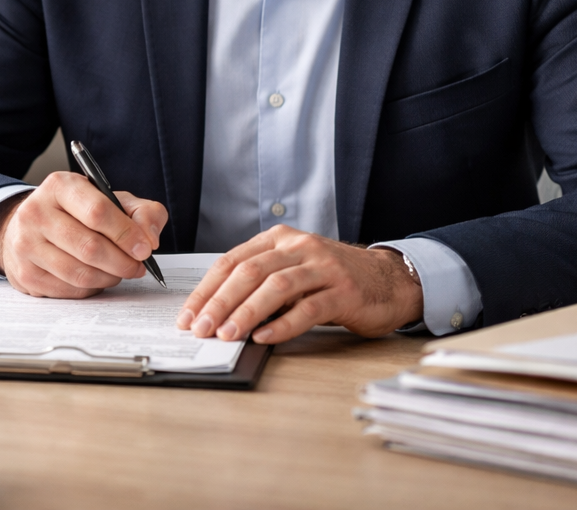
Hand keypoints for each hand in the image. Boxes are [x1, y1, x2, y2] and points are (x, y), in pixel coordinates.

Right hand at [0, 171, 168, 297]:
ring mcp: (26, 244)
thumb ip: (141, 212)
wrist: (31, 226)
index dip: (126, 234)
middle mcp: (36, 212)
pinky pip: (69, 289)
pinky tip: (97, 277)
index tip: (145, 248)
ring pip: (80, 273)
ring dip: (109, 277)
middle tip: (137, 266)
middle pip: (90, 247)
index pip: (97, 211)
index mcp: (60, 186)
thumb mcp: (110, 200)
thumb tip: (149, 239)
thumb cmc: (76, 212)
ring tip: (119, 271)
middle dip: (122, 262)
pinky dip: (91, 288)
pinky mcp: (25, 273)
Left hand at [176, 227, 422, 342]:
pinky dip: (283, 325)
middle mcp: (300, 247)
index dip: (207, 289)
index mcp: (280, 239)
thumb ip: (262, 285)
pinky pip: (309, 308)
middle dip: (220, 302)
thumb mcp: (293, 272)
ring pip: (276, 287)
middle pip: (250, 272)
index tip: (188, 314)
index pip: (232, 261)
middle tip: (200, 327)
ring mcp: (324, 267)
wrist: (388, 280)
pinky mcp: (345, 291)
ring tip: (226, 334)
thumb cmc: (333, 279)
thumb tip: (218, 315)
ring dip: (246, 312)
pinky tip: (264, 338)